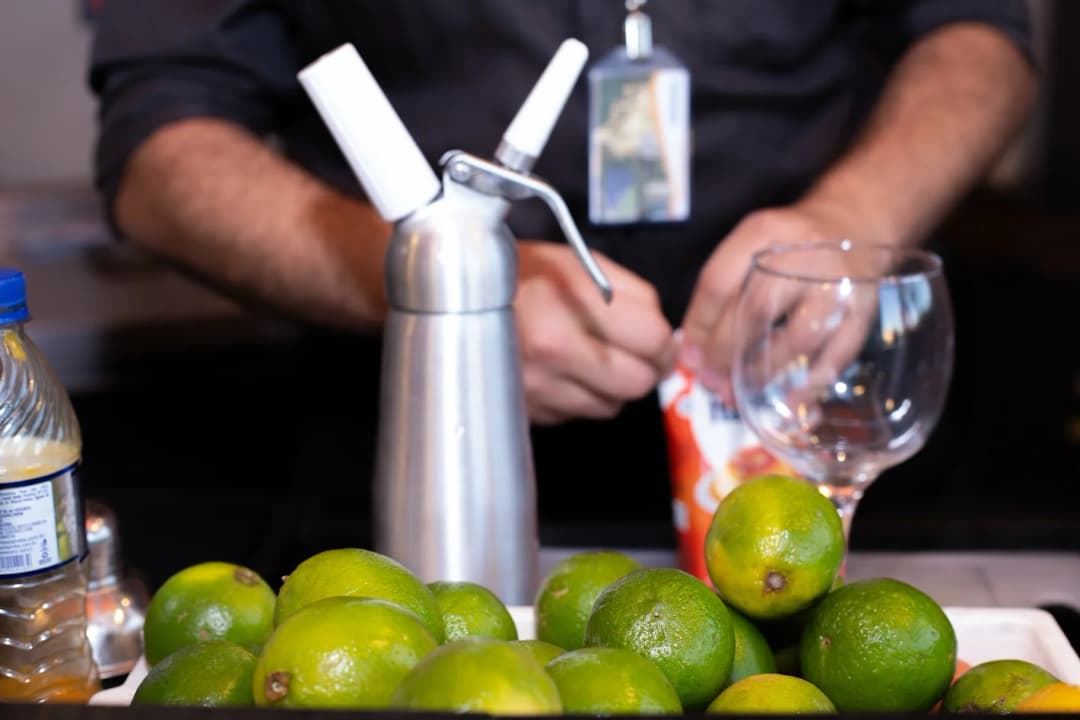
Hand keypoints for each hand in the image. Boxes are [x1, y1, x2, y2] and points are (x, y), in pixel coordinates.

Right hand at [516, 240, 675, 424]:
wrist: (446, 297)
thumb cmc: (515, 273)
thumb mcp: (574, 261)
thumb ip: (628, 292)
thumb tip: (664, 334)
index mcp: (571, 299)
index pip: (652, 340)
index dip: (665, 345)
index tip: (662, 344)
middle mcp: (553, 346)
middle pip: (636, 383)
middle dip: (645, 371)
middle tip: (638, 357)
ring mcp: (536, 383)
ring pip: (609, 406)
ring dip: (611, 388)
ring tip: (593, 361)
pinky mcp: (523, 408)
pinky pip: (575, 414)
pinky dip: (579, 398)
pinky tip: (563, 373)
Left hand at [680, 199, 873, 403]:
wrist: (852, 222)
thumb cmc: (788, 245)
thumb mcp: (750, 245)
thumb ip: (720, 290)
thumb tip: (692, 351)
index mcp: (764, 232)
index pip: (719, 283)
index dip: (699, 326)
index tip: (689, 357)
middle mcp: (803, 255)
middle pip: (756, 310)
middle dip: (726, 354)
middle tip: (711, 382)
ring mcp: (838, 284)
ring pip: (798, 338)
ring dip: (765, 374)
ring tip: (740, 394)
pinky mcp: (864, 310)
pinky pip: (837, 356)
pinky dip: (810, 385)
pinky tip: (788, 403)